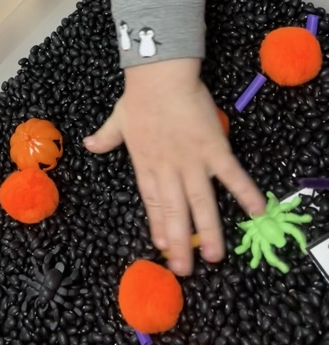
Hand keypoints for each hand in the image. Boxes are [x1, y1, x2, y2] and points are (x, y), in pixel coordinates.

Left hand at [83, 58, 264, 275]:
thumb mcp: (118, 118)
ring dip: (208, 230)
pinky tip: (257, 212)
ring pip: (201, 203)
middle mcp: (168, 169)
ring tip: (215, 256)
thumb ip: (106, 136)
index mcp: (146, 164)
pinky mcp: (214, 148)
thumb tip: (89, 145)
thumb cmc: (140, 96)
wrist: (161, 76)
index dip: (158, 225)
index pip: (152, 202)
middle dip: (179, 242)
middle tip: (184, 268)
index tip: (162, 247)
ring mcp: (192, 161)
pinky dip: (244, 193)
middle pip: (175, 211)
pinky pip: (231, 175)